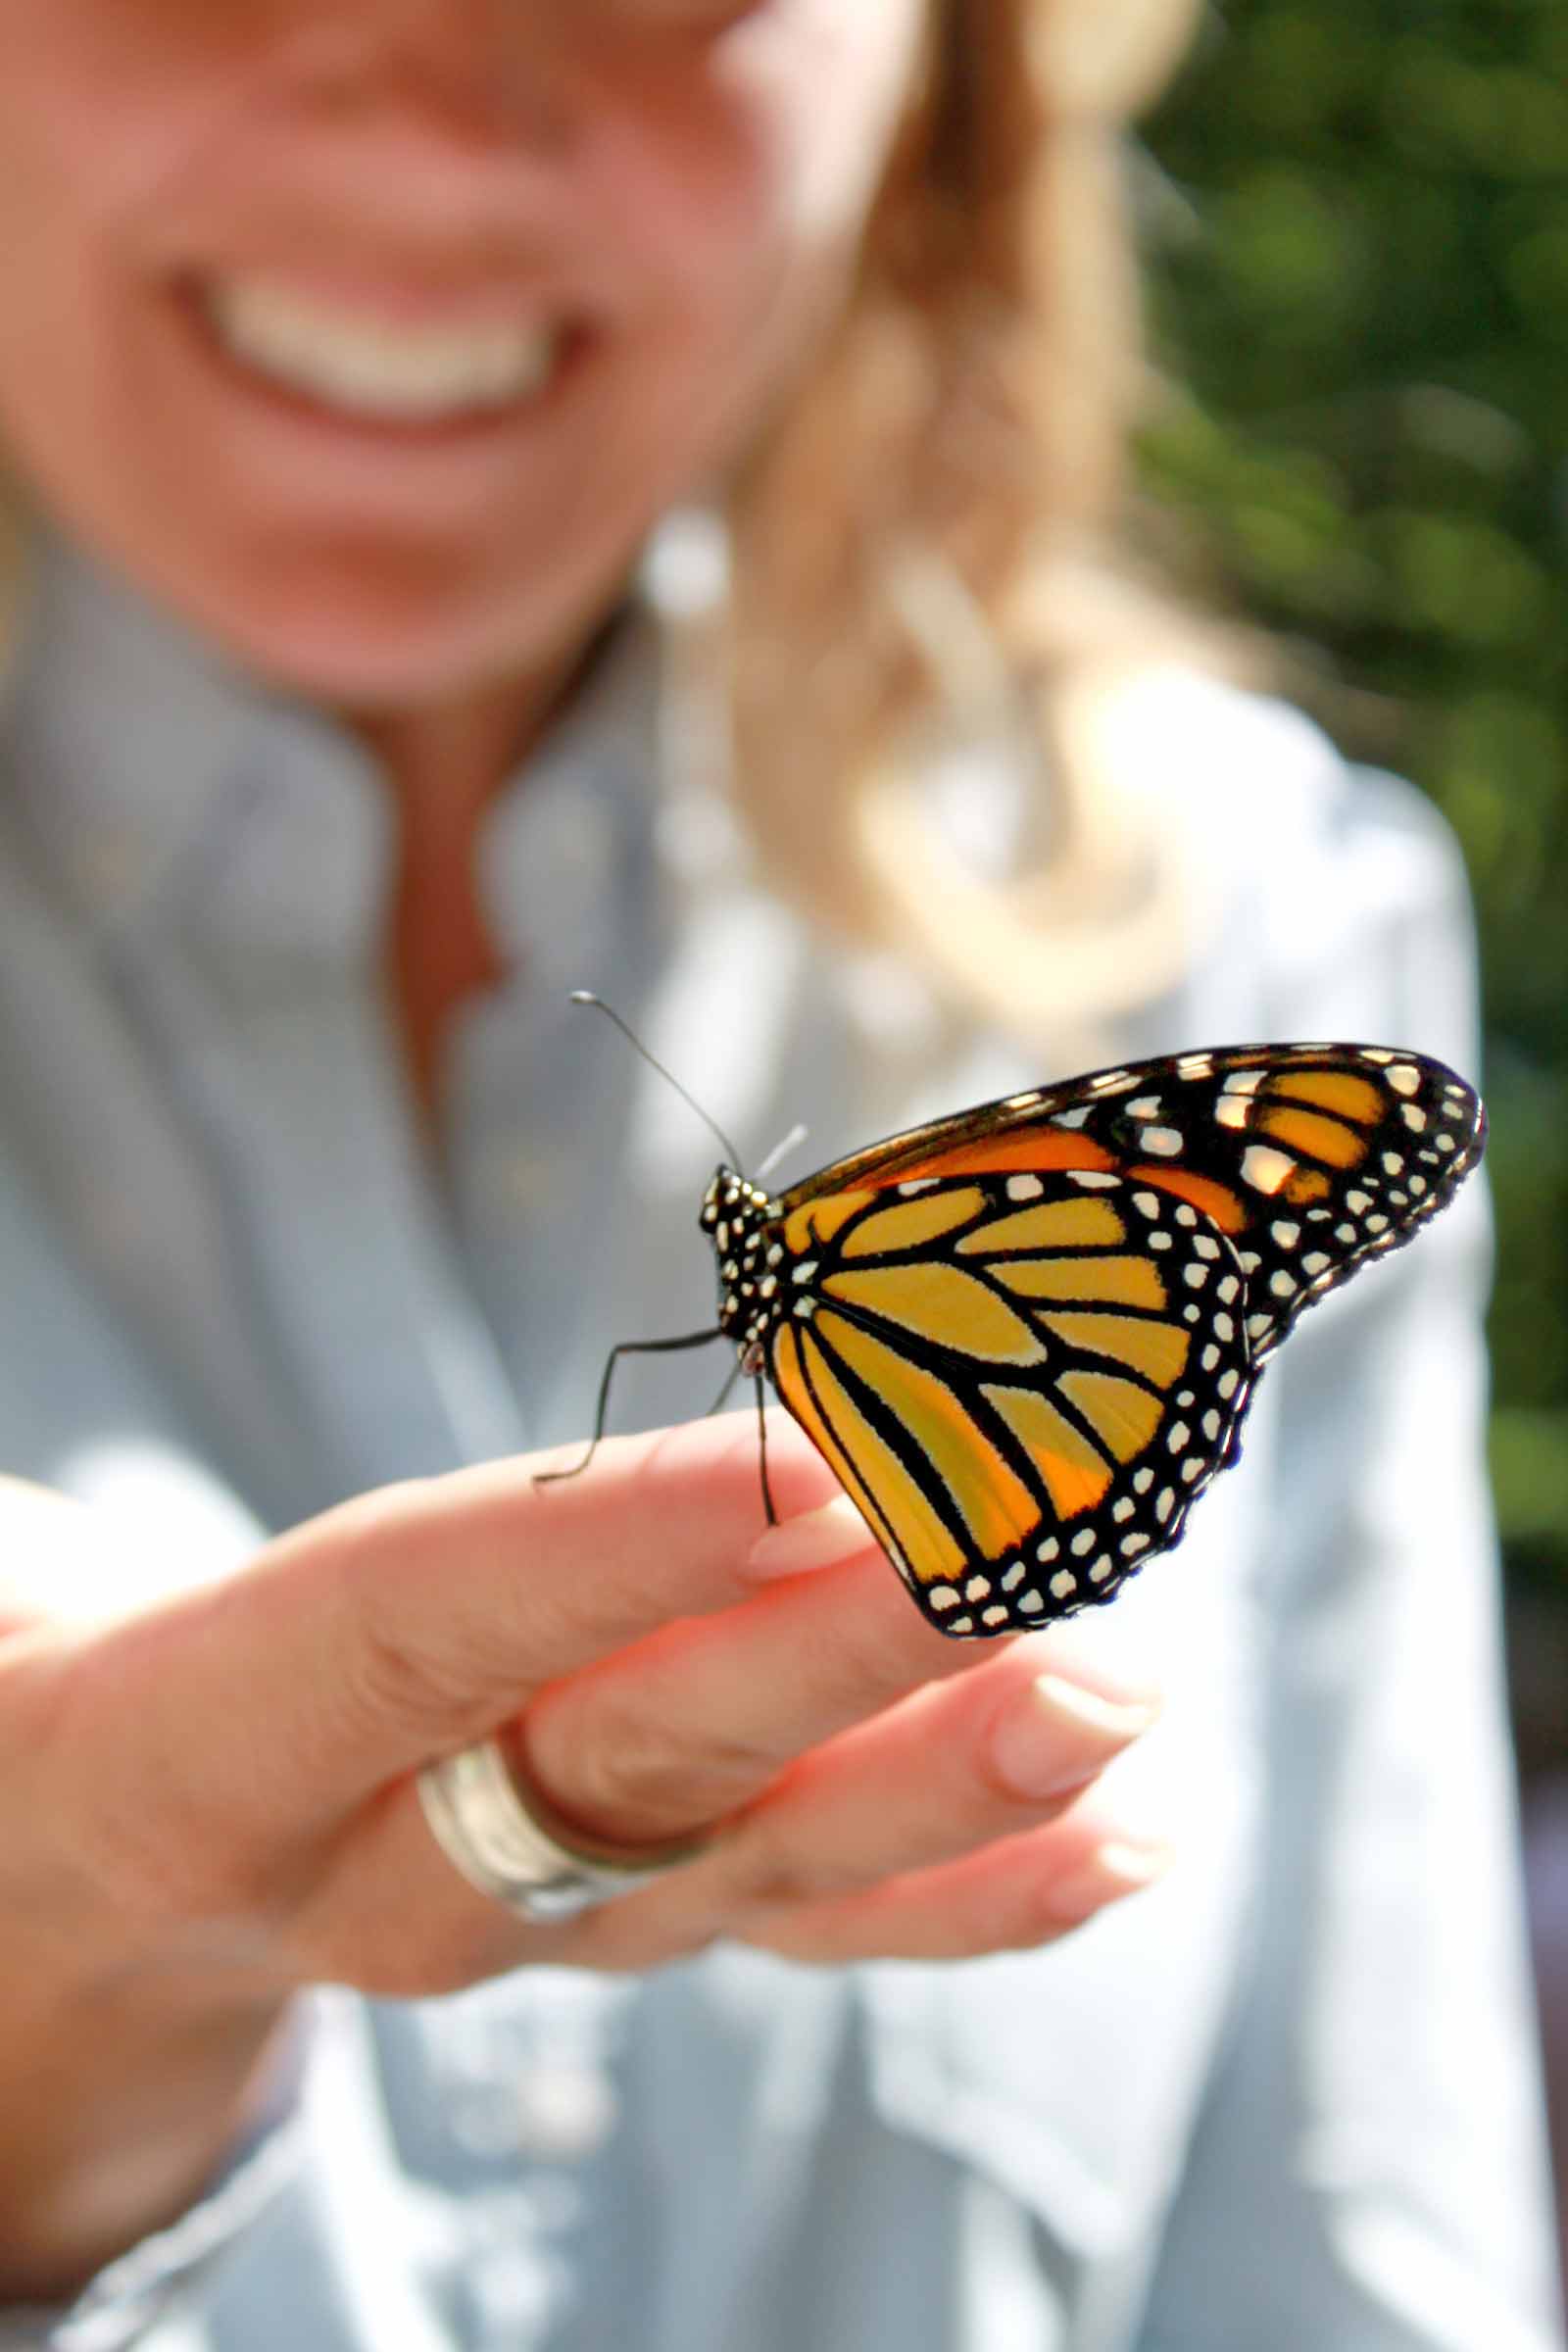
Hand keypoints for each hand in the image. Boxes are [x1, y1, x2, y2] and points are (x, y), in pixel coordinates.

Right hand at [0, 1426, 1167, 2290]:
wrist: (108, 1874)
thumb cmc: (168, 1672)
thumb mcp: (186, 1593)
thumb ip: (443, 1532)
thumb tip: (746, 1436)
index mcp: (219, 1741)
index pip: (426, 1624)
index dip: (620, 1551)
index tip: (822, 1464)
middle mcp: (378, 1870)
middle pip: (624, 1765)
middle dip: (838, 1661)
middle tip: (1025, 1560)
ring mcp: (526, 1934)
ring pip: (748, 1867)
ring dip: (949, 1780)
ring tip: (1117, 1693)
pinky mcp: (631, 1948)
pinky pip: (810, 1938)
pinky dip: (976, 1896)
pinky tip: (1126, 1841)